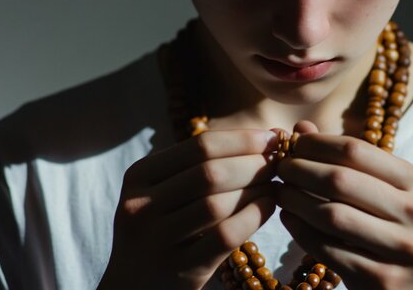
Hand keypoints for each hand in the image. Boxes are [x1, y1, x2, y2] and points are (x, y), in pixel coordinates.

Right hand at [98, 129, 277, 289]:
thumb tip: (266, 137)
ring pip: (217, 204)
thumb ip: (203, 165)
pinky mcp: (178, 270)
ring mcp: (156, 240)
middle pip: (210, 172)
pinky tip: (269, 207)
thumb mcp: (166, 192)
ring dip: (256, 190)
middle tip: (279, 163)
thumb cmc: (163, 228)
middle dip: (254, 164)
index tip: (272, 138)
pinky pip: (225, 236)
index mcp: (139, 175)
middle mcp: (140, 205)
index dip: (242, 139)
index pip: (199, 145)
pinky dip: (253, 217)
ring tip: (276, 185)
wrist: (134, 286)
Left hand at [276, 121, 412, 289]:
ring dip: (295, 200)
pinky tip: (288, 219)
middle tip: (279, 168)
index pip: (356, 150)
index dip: (316, 144)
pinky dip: (300, 231)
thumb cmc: (403, 233)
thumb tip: (302, 129)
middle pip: (340, 180)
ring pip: (331, 215)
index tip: (292, 144)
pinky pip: (328, 250)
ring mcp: (402, 249)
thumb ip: (350, 161)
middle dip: (300, 170)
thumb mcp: (391, 193)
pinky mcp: (382, 279)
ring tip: (279, 192)